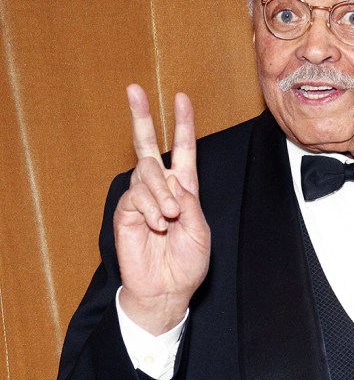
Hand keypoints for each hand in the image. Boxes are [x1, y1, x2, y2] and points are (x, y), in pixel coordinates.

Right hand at [114, 84, 210, 333]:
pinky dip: (149, 208)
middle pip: (149, 147)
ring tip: (168, 219)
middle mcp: (161, 190)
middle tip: (134, 89)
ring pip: (147, 174)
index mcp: (184, 191)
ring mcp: (141, 200)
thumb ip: (189, 204)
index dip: (183, 124)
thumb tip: (171, 181)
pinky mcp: (126, 213)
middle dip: (142, 116)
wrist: (167, 290)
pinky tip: (156, 225)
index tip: (181, 98)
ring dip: (161, 194)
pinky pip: (136, 196)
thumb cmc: (187, 265)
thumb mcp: (200, 231)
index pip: (184, 151)